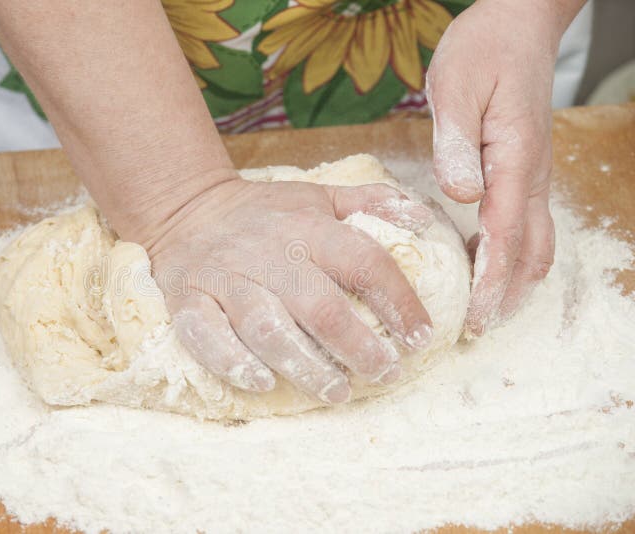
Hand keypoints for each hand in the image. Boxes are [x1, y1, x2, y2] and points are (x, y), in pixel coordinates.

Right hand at [145, 175, 435, 401]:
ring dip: (304, 366)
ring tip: (336, 392)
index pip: (363, 262)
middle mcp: (268, 253)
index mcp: (307, 227)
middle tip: (383, 372)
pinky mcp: (187, 299)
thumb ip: (370, 201)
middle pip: (318, 305)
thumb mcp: (318, 196)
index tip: (420, 336)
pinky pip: (206, 335)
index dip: (398, 302)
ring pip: (267, 327)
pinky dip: (232, 362)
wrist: (188, 207)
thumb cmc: (265, 212)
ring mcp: (224, 278)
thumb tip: (425, 219)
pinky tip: (261, 383)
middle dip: (357, 345)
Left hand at [426, 0, 583, 335]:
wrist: (517, 24)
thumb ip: (455, 142)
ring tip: (484, 310)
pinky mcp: (522, 169)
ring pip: (535, 241)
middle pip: (529, 251)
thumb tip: (460, 194)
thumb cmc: (483, 50)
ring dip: (513, 279)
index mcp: (513, 160)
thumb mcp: (455, 87)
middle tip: (478, 330)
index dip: (490, 283)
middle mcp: (529, 175)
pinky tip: (485, 263)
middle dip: (506, 295)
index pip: (505, 236)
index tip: (474, 319)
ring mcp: (530, 173)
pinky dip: (511, 254)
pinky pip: (525, 223)